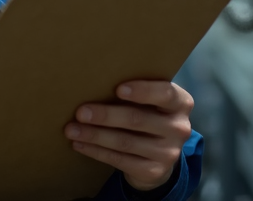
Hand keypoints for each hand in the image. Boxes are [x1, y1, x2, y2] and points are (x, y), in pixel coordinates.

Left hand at [64, 81, 194, 191]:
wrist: (161, 155)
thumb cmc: (150, 115)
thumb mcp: (154, 102)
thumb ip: (139, 92)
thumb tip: (96, 80)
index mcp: (181, 103)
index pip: (165, 94)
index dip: (142, 91)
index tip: (117, 88)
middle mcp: (179, 128)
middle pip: (138, 119)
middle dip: (106, 115)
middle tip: (80, 112)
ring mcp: (168, 153)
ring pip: (125, 142)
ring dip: (94, 135)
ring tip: (71, 129)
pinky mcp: (153, 171)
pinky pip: (119, 160)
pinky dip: (96, 151)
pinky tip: (79, 144)